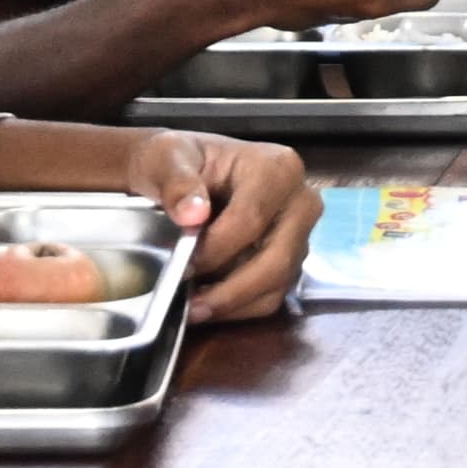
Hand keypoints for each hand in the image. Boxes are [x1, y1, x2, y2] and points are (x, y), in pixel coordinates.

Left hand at [119, 129, 318, 321]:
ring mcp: (300, 234)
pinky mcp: (291, 261)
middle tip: (189, 303)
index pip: (251, 220)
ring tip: (194, 308)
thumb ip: (176, 182)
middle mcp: (301, 202)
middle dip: (229, 289)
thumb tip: (193, 214)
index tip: (182, 265)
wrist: (179, 172)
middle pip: (275, 259)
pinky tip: (208, 305)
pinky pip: (271, 297)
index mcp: (278, 168)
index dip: (215, 250)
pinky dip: (239, 308)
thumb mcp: (166, 158)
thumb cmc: (175, 161)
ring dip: (233, 303)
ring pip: (276, 284)